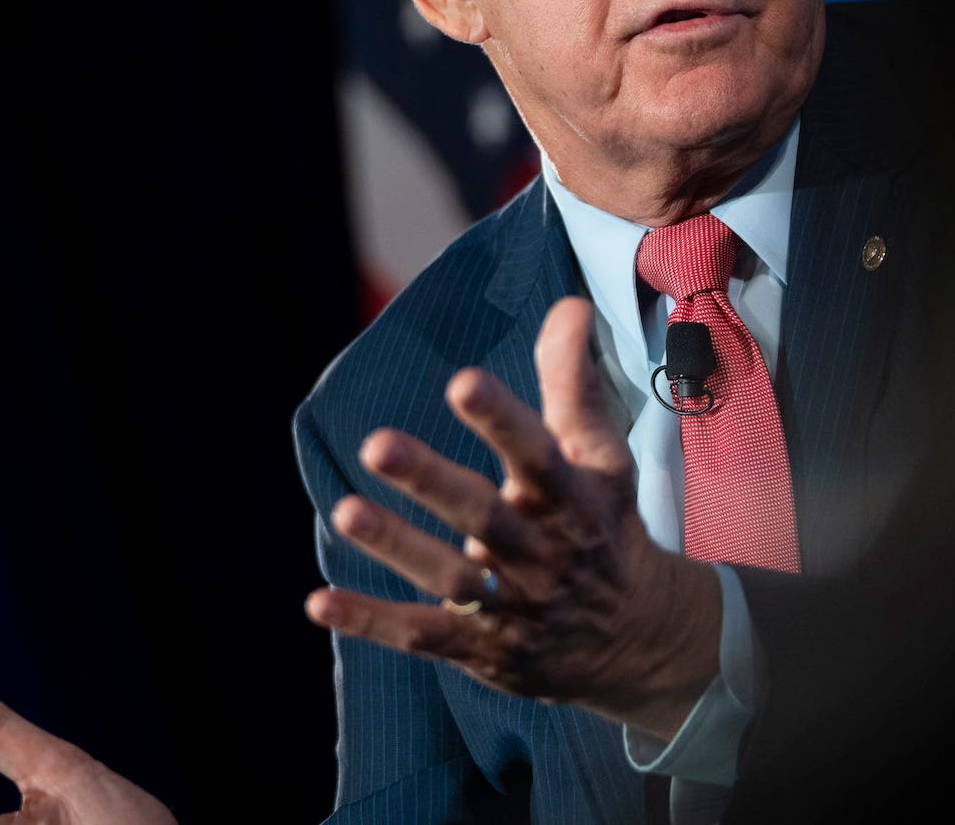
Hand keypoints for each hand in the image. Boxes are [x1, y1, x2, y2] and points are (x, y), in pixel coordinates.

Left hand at [305, 296, 724, 738]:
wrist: (636, 639)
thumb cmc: (603, 527)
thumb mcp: (602, 459)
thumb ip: (574, 384)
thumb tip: (568, 306)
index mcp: (572, 499)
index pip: (538, 453)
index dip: (502, 419)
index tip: (462, 381)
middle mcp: (542, 552)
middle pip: (484, 515)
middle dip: (432, 481)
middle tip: (377, 445)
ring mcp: (513, 606)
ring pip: (450, 578)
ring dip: (397, 547)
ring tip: (345, 512)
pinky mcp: (484, 649)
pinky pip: (423, 636)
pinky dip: (371, 621)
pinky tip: (318, 601)